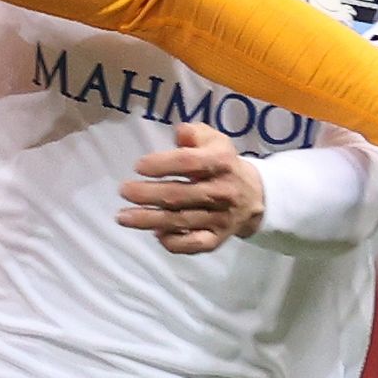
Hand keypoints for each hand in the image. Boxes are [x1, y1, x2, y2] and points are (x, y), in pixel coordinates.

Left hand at [116, 119, 269, 254]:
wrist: (254, 195)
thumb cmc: (222, 164)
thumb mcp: (213, 141)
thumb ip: (194, 133)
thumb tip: (180, 133)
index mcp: (222, 162)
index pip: (189, 163)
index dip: (162, 164)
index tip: (138, 166)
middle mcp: (222, 191)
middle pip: (179, 195)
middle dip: (147, 194)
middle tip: (124, 191)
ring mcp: (220, 218)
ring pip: (180, 221)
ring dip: (148, 220)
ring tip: (122, 217)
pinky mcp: (217, 239)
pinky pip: (192, 245)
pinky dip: (172, 242)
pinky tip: (155, 233)